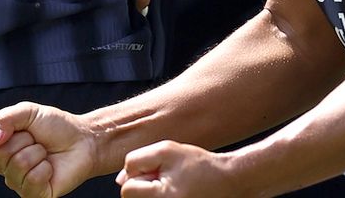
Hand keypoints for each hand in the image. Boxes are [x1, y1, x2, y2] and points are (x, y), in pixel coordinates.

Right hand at [0, 102, 105, 196]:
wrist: (83, 141)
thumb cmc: (56, 127)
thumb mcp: (29, 112)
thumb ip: (5, 118)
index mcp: (0, 143)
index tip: (20, 125)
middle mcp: (3, 164)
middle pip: (0, 152)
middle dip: (25, 140)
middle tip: (38, 140)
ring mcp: (16, 181)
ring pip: (17, 165)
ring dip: (37, 154)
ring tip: (45, 153)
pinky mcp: (32, 195)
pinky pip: (31, 180)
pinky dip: (45, 169)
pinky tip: (50, 168)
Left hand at [118, 141, 243, 196]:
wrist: (224, 180)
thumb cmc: (197, 165)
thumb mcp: (166, 151)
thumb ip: (138, 159)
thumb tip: (119, 179)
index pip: (127, 190)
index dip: (139, 175)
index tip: (160, 171)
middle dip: (143, 185)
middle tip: (167, 178)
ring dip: (148, 192)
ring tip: (170, 185)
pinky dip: (155, 197)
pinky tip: (171, 192)